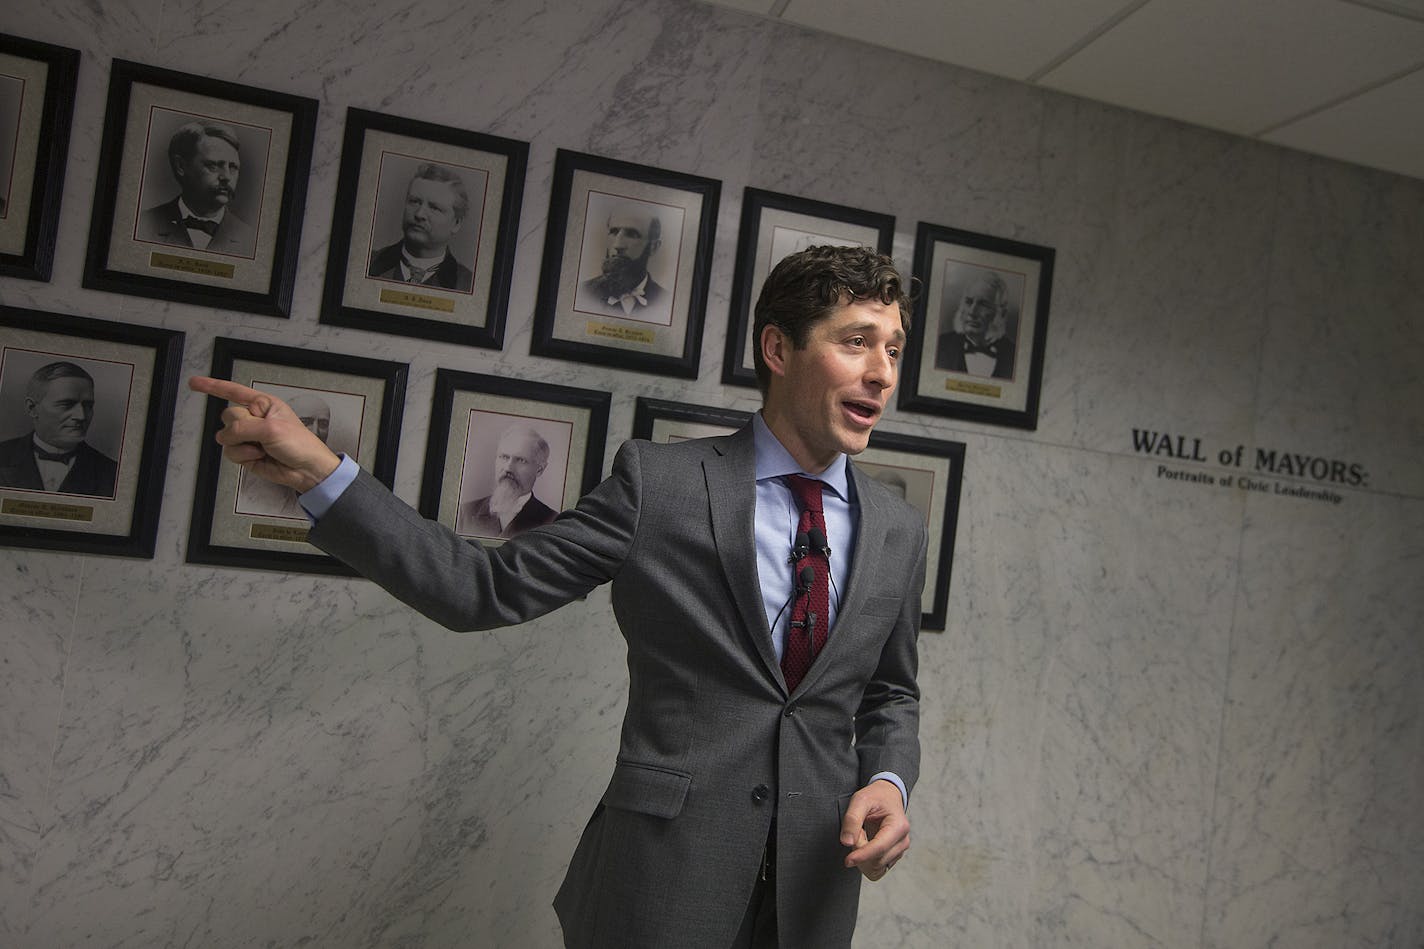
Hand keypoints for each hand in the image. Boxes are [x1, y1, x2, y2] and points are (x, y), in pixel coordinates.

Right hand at [189, 376, 340, 492]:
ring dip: (243, 444)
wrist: (306, 470)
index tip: (194, 383)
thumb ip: (244, 427)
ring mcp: (249, 436)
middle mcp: (254, 418)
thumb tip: (226, 434)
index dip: (212, 386)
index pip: (233, 391)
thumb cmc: (300, 445)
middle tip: (260, 435)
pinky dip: (243, 455)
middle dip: (241, 428)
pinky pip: (230, 452)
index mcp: (263, 404)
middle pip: (227, 417)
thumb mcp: (273, 428)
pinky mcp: (245, 453)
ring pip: (225, 437)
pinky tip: (259, 456)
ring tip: (262, 447)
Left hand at [840, 779, 908, 881]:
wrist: (887, 796)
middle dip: (860, 850)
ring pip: (876, 868)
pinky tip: (866, 845)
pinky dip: (867, 861)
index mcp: (898, 826)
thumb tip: (847, 842)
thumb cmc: (875, 797)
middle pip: (877, 860)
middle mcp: (903, 841)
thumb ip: (852, 819)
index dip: (862, 856)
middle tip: (856, 831)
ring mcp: (900, 851)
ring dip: (863, 857)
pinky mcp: (893, 857)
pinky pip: (877, 869)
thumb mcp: (860, 800)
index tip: (847, 861)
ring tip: (862, 836)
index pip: (880, 848)